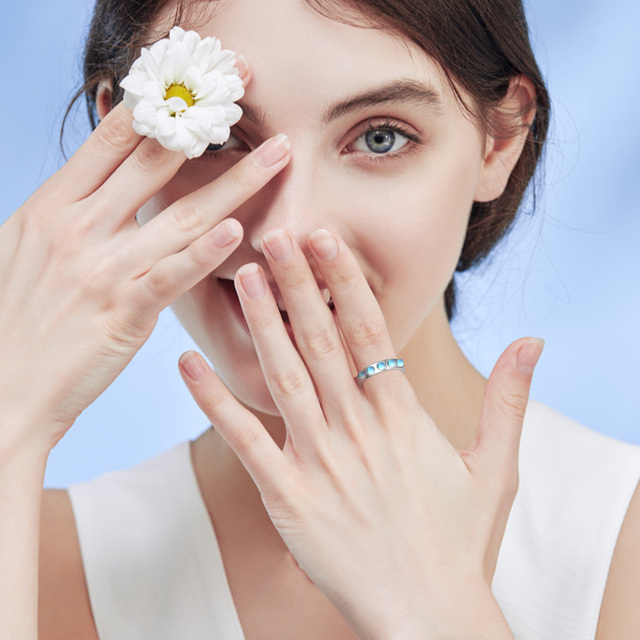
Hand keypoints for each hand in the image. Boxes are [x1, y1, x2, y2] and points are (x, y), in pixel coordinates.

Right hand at [0, 95, 290, 454]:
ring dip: (236, 181)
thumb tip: (105, 176)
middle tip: (247, 86)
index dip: (160, 103)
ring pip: (181, 214)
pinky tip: (238, 230)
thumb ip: (71, 207)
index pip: (113, 139)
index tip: (198, 79)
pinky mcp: (122, 311)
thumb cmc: (15, 317)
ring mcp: (101, 267)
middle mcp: (78, 226)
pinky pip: (171, 274)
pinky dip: (205, 252)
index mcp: (53, 205)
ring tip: (278, 155)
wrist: (0, 388)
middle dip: (208, 121)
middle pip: (156, 161)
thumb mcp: (27, 245)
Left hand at [179, 228, 542, 639]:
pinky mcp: (288, 500)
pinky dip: (215, 401)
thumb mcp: (497, 467)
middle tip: (275, 235)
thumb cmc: (461, 541)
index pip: (370, 333)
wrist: (428, 615)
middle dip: (297, 285)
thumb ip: (508, 399)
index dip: (346, 283)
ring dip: (262, 325)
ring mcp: (321, 464)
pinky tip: (189, 364)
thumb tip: (533, 341)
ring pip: (284, 379)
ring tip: (242, 277)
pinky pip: (245, 442)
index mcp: (404, 419)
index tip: (327, 240)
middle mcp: (359, 432)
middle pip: (322, 343)